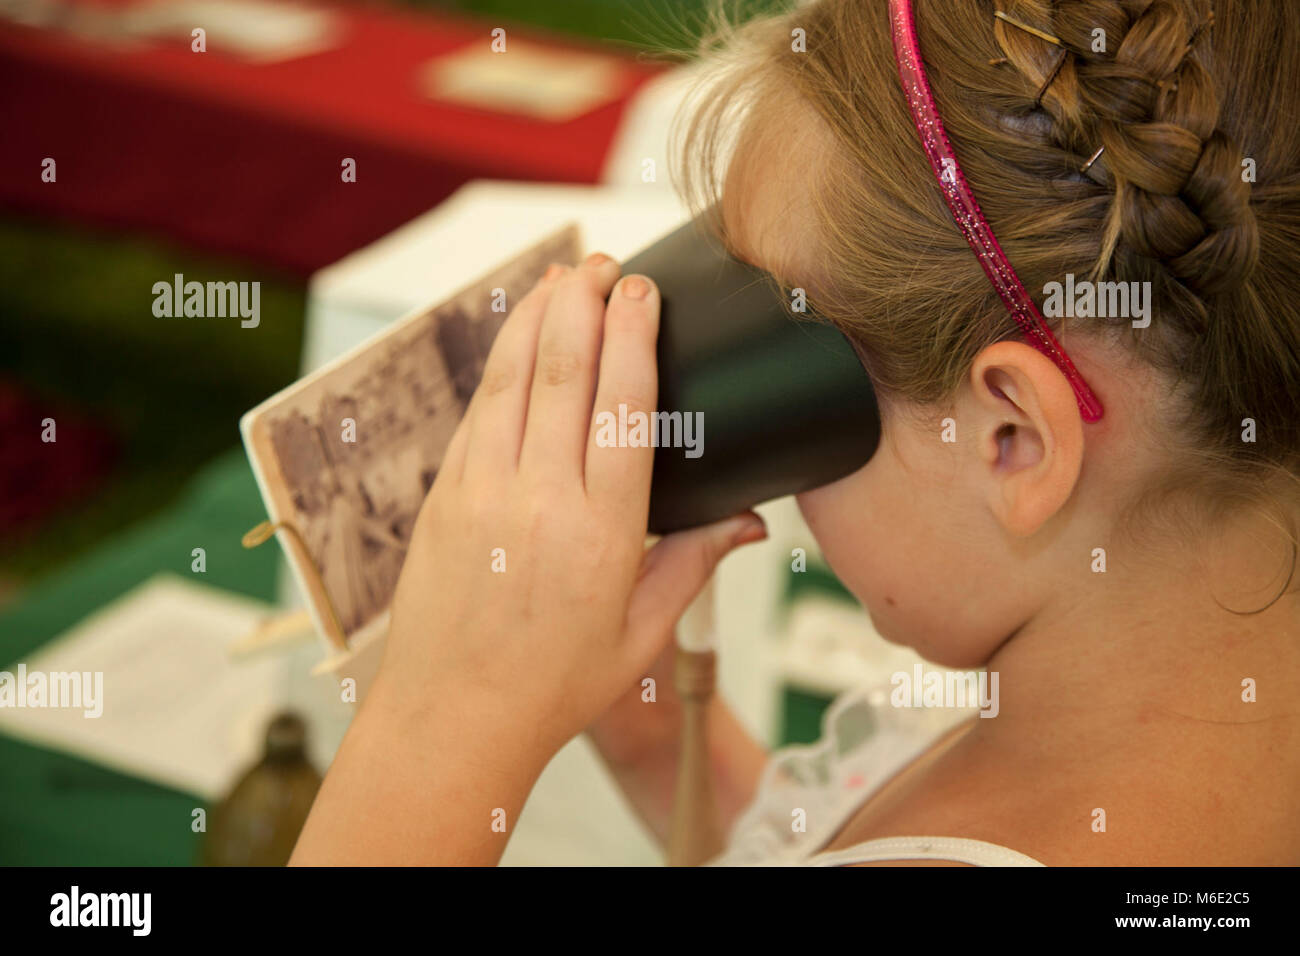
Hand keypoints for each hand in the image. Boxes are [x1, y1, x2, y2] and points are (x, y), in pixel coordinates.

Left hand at [378, 253, 766, 759]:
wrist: (453, 717)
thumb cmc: (552, 684)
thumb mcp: (642, 634)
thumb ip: (695, 564)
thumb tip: (750, 519)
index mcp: (601, 532)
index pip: (622, 408)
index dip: (632, 336)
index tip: (642, 292)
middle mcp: (539, 500)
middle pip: (564, 373)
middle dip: (584, 304)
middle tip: (603, 266)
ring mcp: (482, 492)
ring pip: (511, 380)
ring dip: (536, 319)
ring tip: (560, 278)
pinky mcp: (445, 495)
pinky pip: (477, 413)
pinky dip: (501, 367)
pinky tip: (517, 341)